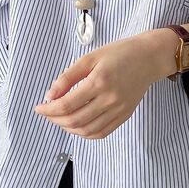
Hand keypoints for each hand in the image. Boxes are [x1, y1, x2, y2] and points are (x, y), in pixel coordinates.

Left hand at [33, 33, 162, 139]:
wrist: (148, 58)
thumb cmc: (119, 53)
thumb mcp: (90, 58)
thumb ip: (68, 77)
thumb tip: (51, 95)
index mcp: (99, 81)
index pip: (67, 105)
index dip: (49, 109)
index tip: (39, 107)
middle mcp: (110, 99)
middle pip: (75, 120)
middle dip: (55, 120)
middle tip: (47, 113)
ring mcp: (119, 109)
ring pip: (87, 130)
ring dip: (68, 129)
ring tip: (60, 120)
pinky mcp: (124, 115)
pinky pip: (102, 132)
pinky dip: (85, 134)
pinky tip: (77, 126)